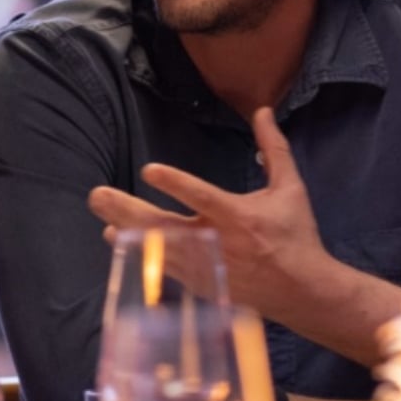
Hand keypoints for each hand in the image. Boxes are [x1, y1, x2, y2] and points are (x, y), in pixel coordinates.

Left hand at [88, 107, 331, 321]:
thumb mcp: (290, 188)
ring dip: (128, 235)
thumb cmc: (296, 233)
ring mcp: (206, 266)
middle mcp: (217, 242)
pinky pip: (166, 270)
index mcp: (238, 215)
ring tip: (105, 223)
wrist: (302, 289)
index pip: (202, 196)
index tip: (148, 170)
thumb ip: (274, 149)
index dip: (175, 183)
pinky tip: (125, 245)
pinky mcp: (202, 284)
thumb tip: (263, 111)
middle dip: (127, 210)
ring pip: (158, 250)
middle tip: (98, 196)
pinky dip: (144, 257)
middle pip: (164, 226)